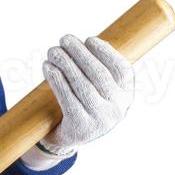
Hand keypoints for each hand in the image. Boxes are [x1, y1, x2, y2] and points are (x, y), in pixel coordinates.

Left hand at [38, 34, 134, 156]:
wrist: (69, 136)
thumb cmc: (83, 102)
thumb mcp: (98, 87)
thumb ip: (98, 66)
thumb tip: (86, 42)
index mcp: (126, 95)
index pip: (121, 70)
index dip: (106, 52)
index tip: (89, 39)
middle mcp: (117, 109)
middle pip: (99, 75)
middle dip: (80, 53)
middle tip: (64, 39)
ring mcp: (100, 120)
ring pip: (82, 85)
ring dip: (65, 63)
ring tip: (53, 51)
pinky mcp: (81, 127)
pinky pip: (67, 99)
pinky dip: (56, 80)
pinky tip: (48, 68)